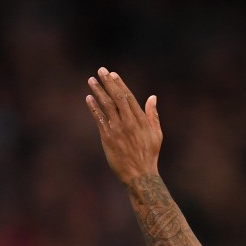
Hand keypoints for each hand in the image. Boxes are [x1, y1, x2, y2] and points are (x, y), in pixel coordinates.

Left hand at [86, 68, 162, 183]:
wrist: (140, 175)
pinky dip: (93, 107)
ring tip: (91, 80)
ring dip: (98, 91)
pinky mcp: (108, 138)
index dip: (119, 84)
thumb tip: (152, 98)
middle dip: (108, 83)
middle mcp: (128, 122)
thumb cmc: (149, 155)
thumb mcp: (156, 134)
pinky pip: (99, 119)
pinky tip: (88, 98)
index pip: (128, 97)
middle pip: (117, 97)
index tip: (112, 74)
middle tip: (100, 70)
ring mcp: (117, 130)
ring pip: (106, 106)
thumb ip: (152, 115)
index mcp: (140, 120)